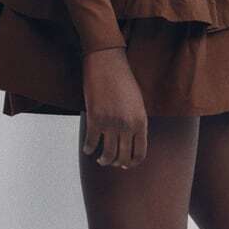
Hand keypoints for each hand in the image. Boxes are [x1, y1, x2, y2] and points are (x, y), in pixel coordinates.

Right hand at [81, 47, 148, 168]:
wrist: (108, 63)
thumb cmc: (123, 82)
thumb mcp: (137, 103)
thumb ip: (136, 122)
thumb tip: (130, 142)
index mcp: (141, 122)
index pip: (139, 153)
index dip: (132, 163)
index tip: (125, 164)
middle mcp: (127, 125)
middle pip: (122, 157)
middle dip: (116, 163)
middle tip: (111, 161)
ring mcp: (111, 123)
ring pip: (107, 154)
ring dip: (103, 160)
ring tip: (101, 159)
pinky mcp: (94, 118)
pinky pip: (91, 142)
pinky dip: (88, 148)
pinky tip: (87, 148)